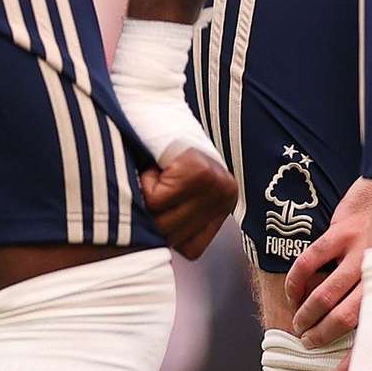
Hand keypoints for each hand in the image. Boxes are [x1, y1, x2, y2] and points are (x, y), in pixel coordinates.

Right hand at [109, 18, 239, 257]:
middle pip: (172, 237)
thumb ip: (172, 223)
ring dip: (145, 197)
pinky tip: (155, 162)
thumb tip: (148, 267)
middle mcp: (227, 196)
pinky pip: (154, 201)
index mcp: (224, 205)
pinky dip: (144, 183)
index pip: (187, 249)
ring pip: (161, 221)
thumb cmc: (151, 153)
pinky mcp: (198, 170)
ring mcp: (216, 183)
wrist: (149, 102)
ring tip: (155, 170)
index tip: (160, 194)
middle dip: (150, 212)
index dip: (160, 226)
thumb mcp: (170, 194)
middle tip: (154, 179)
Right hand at [285, 175, 371, 352]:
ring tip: (299, 325)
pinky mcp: (345, 230)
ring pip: (325, 294)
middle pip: (345, 318)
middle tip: (308, 344)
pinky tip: (295, 291)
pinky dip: (298, 281)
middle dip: (322, 337)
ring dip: (307, 314)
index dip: (354, 363)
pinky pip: (312, 261)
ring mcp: (362, 251)